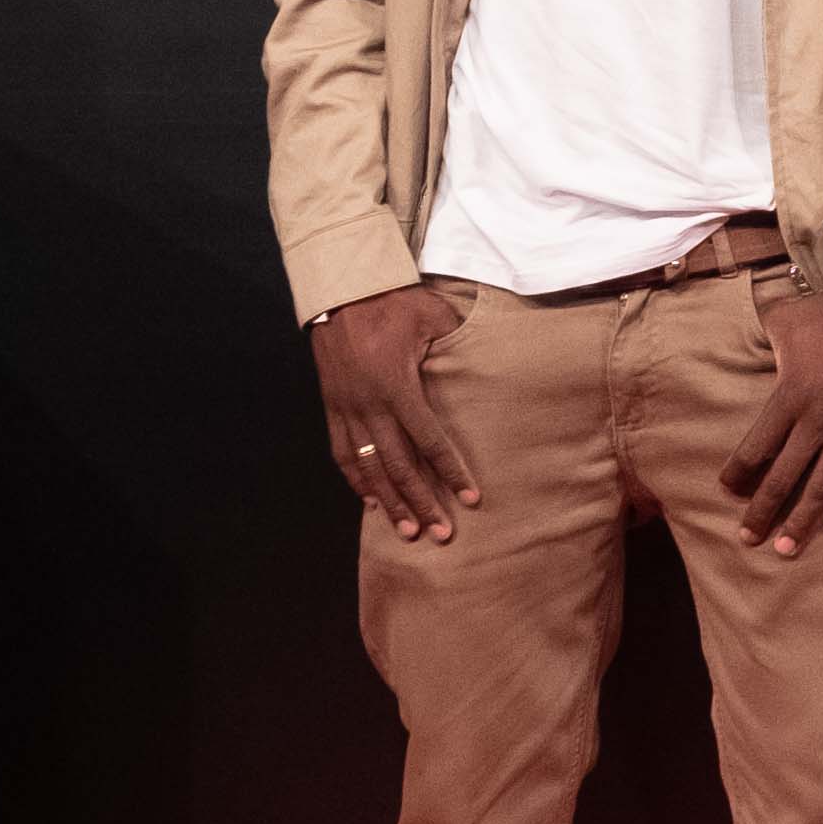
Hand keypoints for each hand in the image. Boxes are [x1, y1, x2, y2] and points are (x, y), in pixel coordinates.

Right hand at [313, 284, 479, 541]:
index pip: (429, 440)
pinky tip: (371, 501)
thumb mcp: (432, 315)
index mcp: (397, 386)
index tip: (471, 498)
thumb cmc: (392, 301)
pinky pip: (342, 453)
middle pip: (399, 466)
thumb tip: (490, 360)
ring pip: (368, 467)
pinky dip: (356, 480)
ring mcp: (347, 408)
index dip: (452, 472)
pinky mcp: (332, 406)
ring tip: (408, 530)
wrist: (340, 290)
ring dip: (389, 501)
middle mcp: (369, 404)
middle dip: (422, 502)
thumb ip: (457, 343)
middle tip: (441, 533)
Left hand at [722, 278, 822, 556]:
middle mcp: (817, 421)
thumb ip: (759, 335)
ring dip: (803, 520)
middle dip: (763, 511)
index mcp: (790, 397)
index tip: (727, 489)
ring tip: (787, 549)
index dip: (738, 473)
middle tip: (748, 539)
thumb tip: (738, 334)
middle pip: (784, 477)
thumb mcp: (784, 318)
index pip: (756, 448)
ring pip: (822, 486)